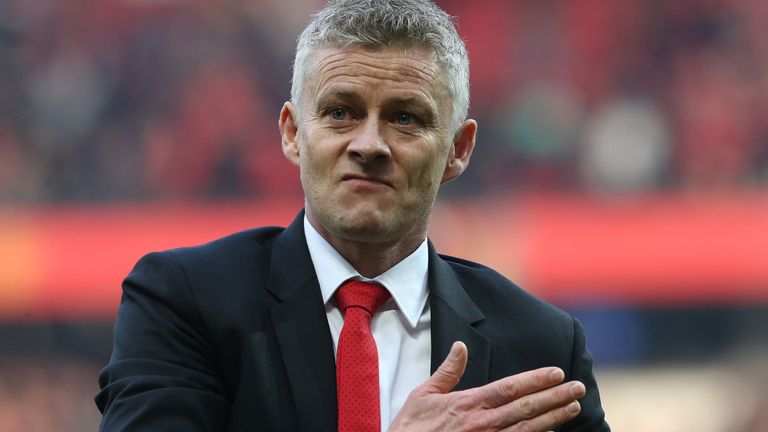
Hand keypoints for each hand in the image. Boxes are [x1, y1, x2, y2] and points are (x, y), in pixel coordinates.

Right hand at [388, 342, 584, 431]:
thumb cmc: (411, 428)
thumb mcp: (424, 393)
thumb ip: (447, 371)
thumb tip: (462, 346)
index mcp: (469, 404)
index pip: (510, 388)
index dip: (536, 380)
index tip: (556, 372)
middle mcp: (483, 423)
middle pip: (526, 408)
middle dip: (554, 397)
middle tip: (577, 387)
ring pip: (527, 429)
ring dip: (553, 418)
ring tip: (573, 407)